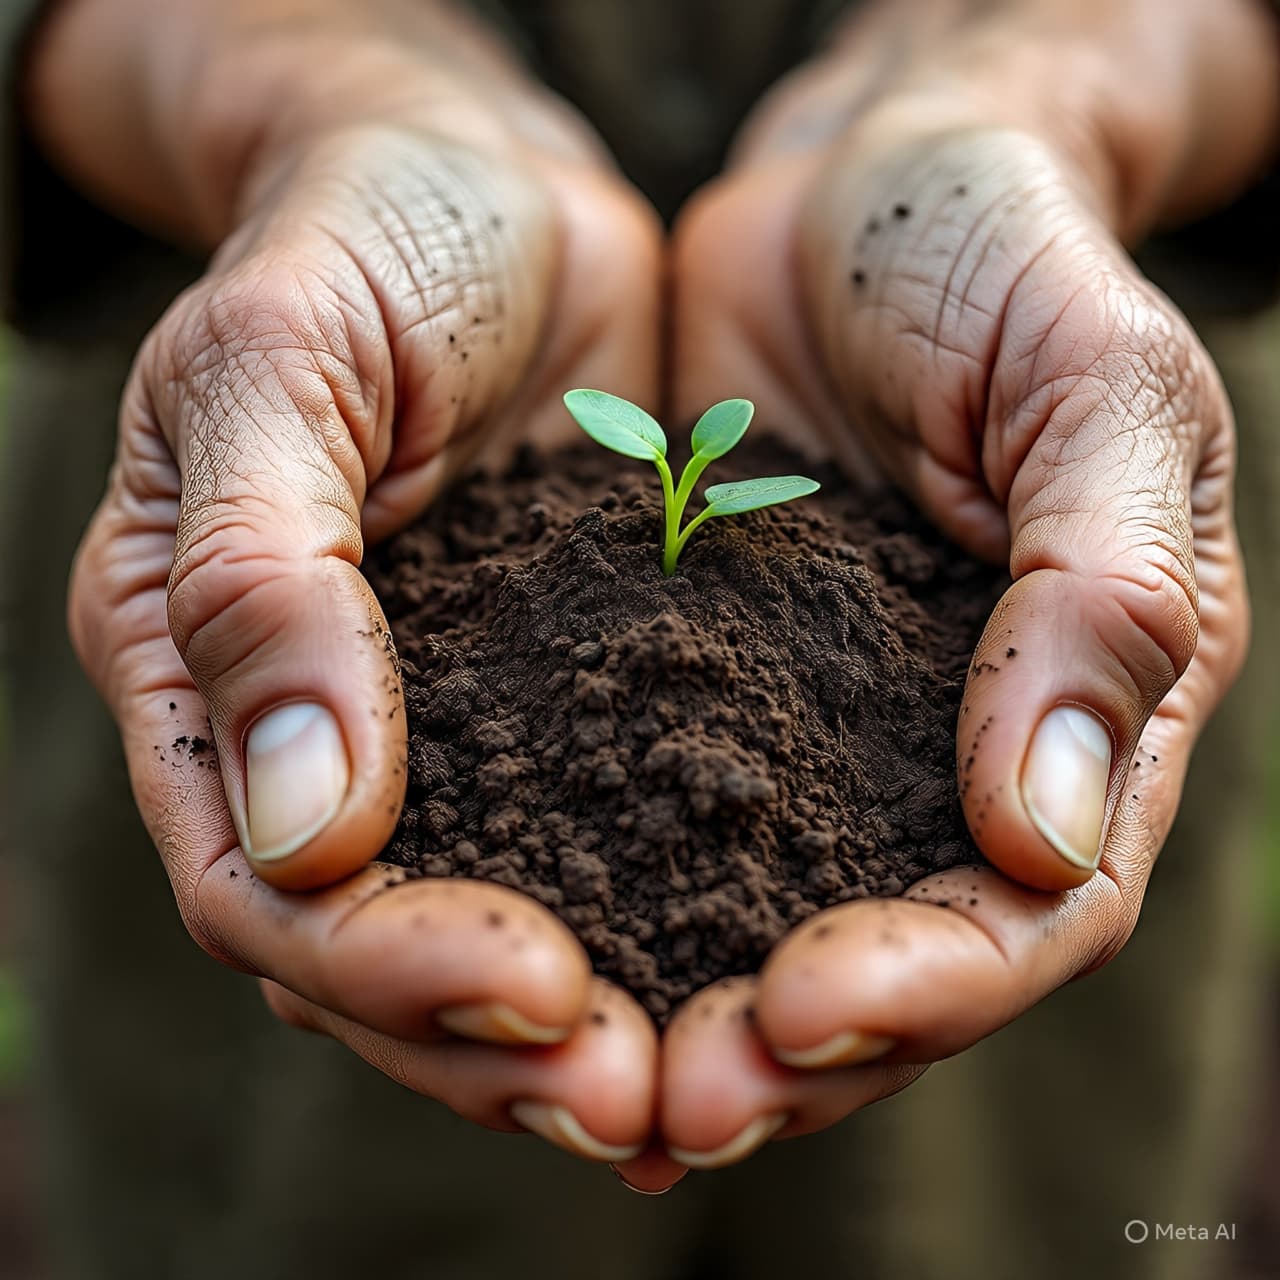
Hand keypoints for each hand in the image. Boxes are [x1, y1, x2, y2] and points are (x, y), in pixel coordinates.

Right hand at [53, 0, 669, 1173]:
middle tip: (646, 1097)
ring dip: (603, 1024)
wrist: (482, 188)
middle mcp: (333, 734)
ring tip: (724, 1078)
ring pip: (508, 928)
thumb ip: (261, 578)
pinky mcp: (580, 699)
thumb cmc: (355, 239)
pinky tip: (777, 966)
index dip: (380, 964)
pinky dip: (682, 921)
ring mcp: (461, 730)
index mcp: (211, 673)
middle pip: (382, 958)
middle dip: (501, 1046)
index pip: (263, 888)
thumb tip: (303, 827)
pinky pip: (622, 837)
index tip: (528, 989)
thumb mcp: (277, 364)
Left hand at [661, 0, 1277, 1167]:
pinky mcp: (686, 685)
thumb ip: (1107, 591)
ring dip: (656, 1007)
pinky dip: (575, 890)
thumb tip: (1045, 830)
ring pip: (741, 923)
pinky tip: (485, 937)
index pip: (1028, 911)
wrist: (859, 187)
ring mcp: (807, 731)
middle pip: (876, 966)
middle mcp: (938, 754)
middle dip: (774, 1053)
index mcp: (1078, 711)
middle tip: (654, 1100)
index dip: (929, 988)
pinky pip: (630, 815)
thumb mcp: (1098, 387)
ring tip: (553, 1059)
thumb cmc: (1007, 257)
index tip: (802, 1016)